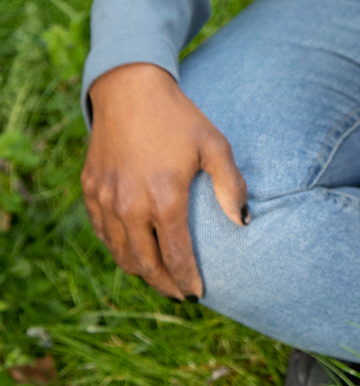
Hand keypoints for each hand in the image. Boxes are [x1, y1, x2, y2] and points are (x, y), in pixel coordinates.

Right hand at [81, 63, 248, 299]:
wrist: (131, 91)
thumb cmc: (180, 118)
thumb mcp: (215, 146)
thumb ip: (231, 186)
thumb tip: (244, 222)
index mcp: (165, 199)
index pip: (177, 256)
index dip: (188, 279)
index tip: (199, 294)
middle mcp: (131, 206)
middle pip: (146, 264)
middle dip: (165, 285)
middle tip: (181, 294)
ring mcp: (106, 199)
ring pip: (121, 254)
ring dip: (141, 271)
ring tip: (160, 279)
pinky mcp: (90, 190)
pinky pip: (103, 233)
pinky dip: (118, 250)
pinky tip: (134, 253)